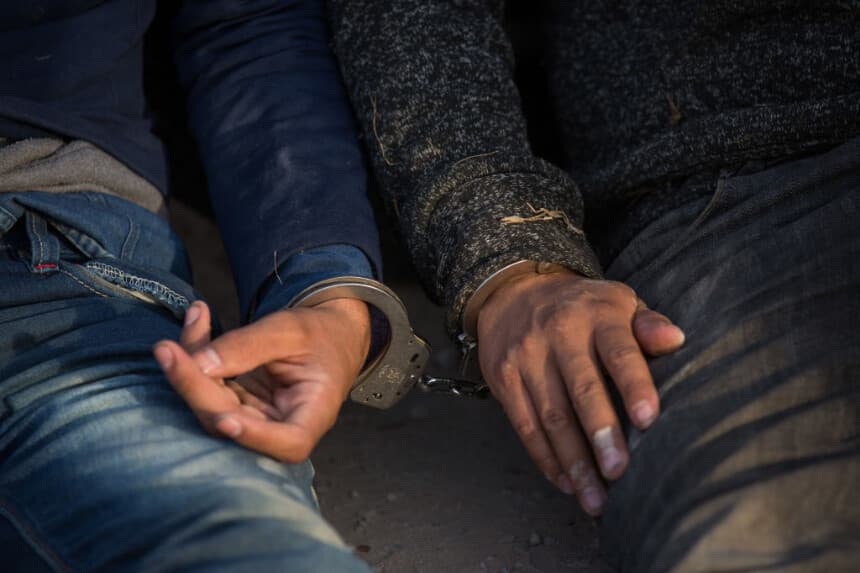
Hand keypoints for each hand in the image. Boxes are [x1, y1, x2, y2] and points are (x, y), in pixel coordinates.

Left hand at [153, 298, 369, 461]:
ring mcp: (256, 419)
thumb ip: (249, 345)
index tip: (225, 420)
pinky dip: (195, 356)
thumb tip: (199, 363)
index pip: (290, 441)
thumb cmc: (318, 333)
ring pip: (211, 408)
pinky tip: (198, 319)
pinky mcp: (236, 406)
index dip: (256, 437)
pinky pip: (208, 389)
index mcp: (314, 413)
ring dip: (188, 369)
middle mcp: (283, 425)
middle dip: (195, 388)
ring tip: (192, 320)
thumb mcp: (291, 329)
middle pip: (233, 423)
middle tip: (167, 350)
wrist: (326, 334)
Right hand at [476, 269, 683, 514]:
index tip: (648, 419)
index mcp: (597, 315)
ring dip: (573, 461)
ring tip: (595, 498)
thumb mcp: (618, 303)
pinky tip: (566, 482)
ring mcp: (527, 356)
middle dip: (600, 432)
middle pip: (581, 388)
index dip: (634, 385)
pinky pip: (524, 424)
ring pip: (551, 415)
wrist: (514, 292)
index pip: (619, 352)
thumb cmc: (583, 309)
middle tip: (618, 472)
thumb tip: (675, 339)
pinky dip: (545, 457)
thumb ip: (648, 325)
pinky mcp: (503, 377)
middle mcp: (559, 333)